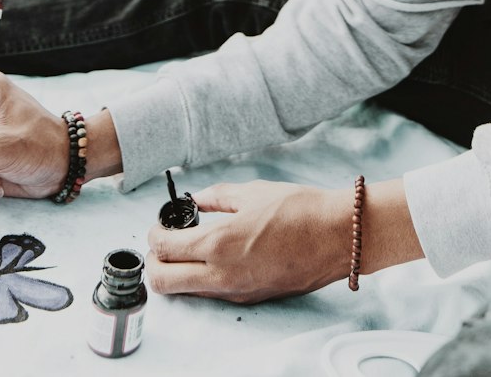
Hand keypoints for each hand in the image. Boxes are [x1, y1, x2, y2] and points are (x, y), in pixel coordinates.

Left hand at [146, 179, 349, 303]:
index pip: (165, 249)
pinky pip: (211, 294)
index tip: (161, 224)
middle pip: (164, 282)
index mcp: (219, 243)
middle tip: (164, 242)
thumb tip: (195, 199)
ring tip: (189, 247)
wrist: (336, 237)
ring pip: (186, 292)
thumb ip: (216, 196)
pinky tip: (216, 256)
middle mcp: (222, 274)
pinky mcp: (249, 299)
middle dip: (155, 262)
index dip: (155, 235)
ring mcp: (235, 292)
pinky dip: (201, 278)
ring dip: (177, 272)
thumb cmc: (299, 210)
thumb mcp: (252, 192)